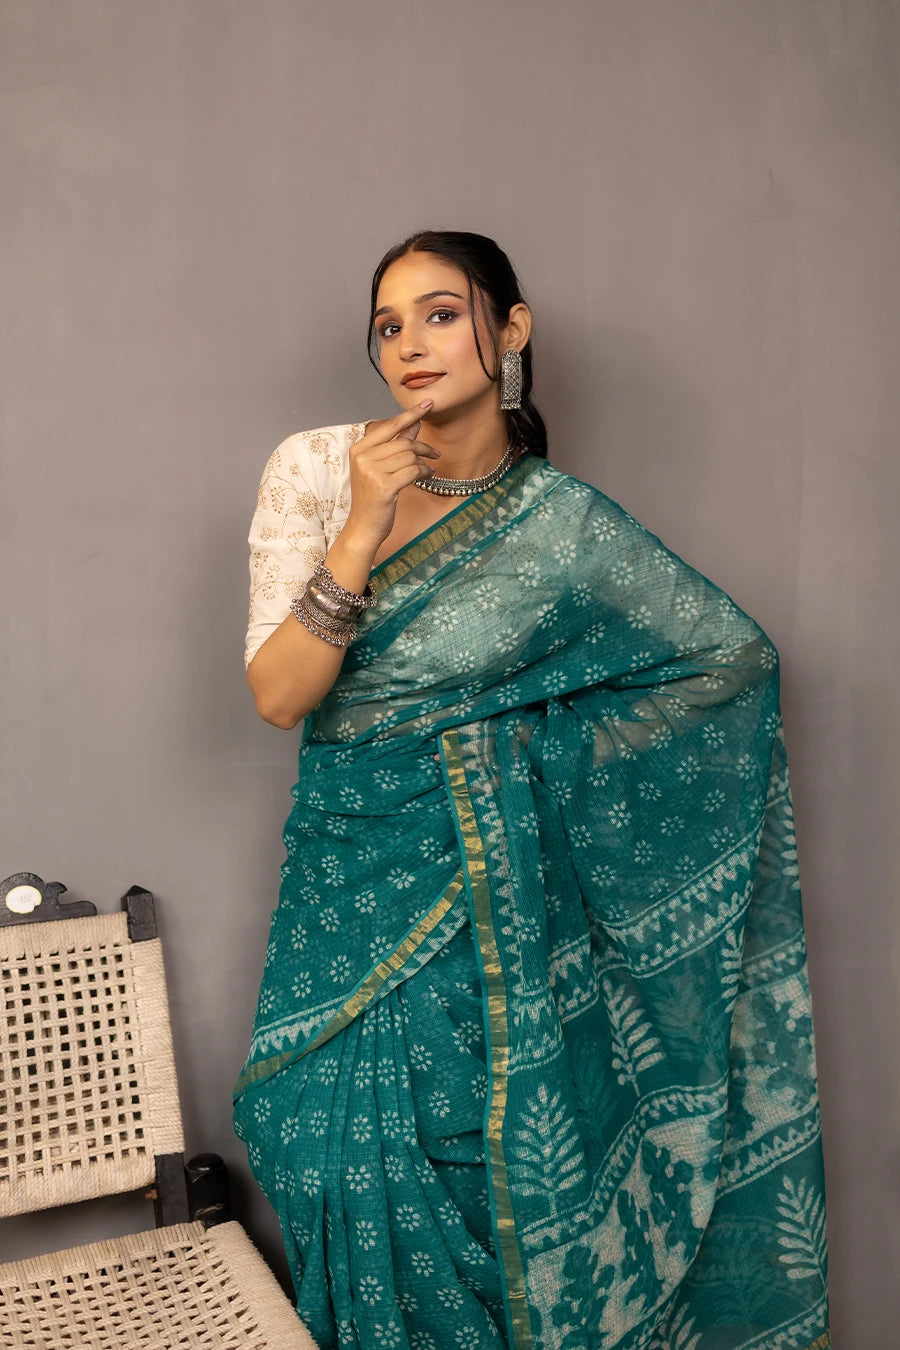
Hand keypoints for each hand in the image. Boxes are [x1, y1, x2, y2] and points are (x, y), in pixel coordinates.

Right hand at [342, 403, 440, 549]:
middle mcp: (363, 458)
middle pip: (403, 442)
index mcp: (359, 449)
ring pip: (409, 456)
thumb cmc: (372, 498)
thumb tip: (414, 424)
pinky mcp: (384, 486)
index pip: (389, 427)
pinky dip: (424, 472)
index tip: (427, 404)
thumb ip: (395, 444)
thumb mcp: (380, 468)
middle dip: (423, 447)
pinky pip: (413, 470)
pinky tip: (427, 475)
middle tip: (435, 453)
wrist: (363, 527)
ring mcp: (372, 472)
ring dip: (424, 462)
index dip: (410, 415)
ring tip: (428, 470)